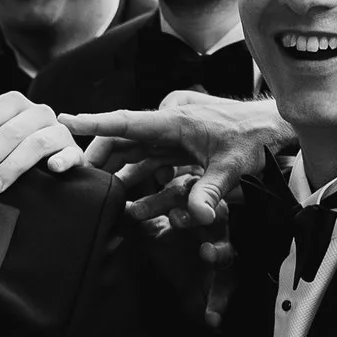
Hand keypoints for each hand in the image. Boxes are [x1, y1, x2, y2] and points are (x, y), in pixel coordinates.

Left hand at [0, 90, 82, 194]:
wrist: (52, 166)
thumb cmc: (12, 153)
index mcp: (15, 104)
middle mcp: (38, 112)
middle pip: (9, 131)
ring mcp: (58, 131)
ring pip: (35, 143)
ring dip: (11, 166)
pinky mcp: (75, 152)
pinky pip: (70, 153)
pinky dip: (61, 160)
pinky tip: (52, 169)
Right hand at [65, 91, 295, 227]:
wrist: (274, 129)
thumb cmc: (255, 140)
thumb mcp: (233, 166)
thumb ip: (211, 191)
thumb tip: (198, 215)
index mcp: (174, 120)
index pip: (125, 122)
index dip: (93, 123)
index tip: (63, 120)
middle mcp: (167, 123)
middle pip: (121, 138)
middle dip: (98, 156)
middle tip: (75, 174)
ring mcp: (172, 133)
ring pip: (133, 149)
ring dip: (115, 168)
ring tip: (95, 187)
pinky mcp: (178, 143)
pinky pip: (149, 157)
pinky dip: (136, 173)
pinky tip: (126, 192)